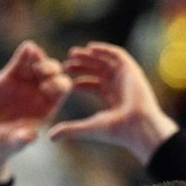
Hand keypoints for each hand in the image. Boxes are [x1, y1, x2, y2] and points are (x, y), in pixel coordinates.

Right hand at [0, 42, 70, 181]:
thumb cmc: (5, 143)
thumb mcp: (13, 143)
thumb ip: (22, 139)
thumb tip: (31, 138)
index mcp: (48, 105)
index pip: (62, 89)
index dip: (58, 85)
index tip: (46, 87)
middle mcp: (40, 91)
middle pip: (55, 72)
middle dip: (50, 68)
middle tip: (40, 70)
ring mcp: (27, 81)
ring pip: (39, 62)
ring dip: (38, 57)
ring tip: (32, 54)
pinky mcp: (11, 75)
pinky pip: (21, 60)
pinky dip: (25, 53)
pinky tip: (26, 48)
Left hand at [49, 42, 179, 162]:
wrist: (137, 126)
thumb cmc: (115, 130)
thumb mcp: (88, 128)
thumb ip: (70, 129)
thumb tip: (49, 137)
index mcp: (112, 99)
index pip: (94, 85)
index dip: (80, 80)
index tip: (65, 76)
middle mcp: (120, 87)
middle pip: (98, 71)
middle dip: (81, 65)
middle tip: (65, 62)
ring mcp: (126, 78)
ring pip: (105, 61)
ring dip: (89, 56)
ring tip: (72, 53)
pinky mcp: (131, 70)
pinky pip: (117, 54)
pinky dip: (104, 49)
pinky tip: (89, 48)